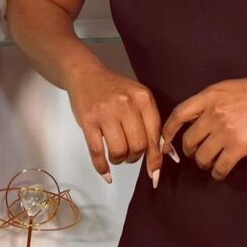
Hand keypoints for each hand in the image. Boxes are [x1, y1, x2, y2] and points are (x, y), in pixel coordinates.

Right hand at [65, 65, 163, 182]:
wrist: (85, 74)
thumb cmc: (113, 89)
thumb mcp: (137, 97)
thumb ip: (150, 121)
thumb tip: (160, 153)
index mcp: (143, 98)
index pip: (154, 135)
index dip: (155, 157)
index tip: (154, 171)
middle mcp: (126, 104)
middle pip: (138, 146)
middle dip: (135, 157)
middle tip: (131, 155)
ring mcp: (106, 113)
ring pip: (119, 151)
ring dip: (119, 160)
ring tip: (117, 155)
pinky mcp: (88, 121)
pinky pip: (97, 151)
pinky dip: (102, 167)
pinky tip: (106, 172)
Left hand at [159, 76, 246, 180]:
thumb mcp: (226, 89)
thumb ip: (207, 102)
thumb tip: (191, 118)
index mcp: (208, 97)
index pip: (178, 115)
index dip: (168, 131)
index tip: (165, 142)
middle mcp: (213, 114)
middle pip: (189, 141)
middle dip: (190, 151)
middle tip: (196, 154)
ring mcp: (225, 131)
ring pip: (202, 157)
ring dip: (203, 164)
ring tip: (209, 163)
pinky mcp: (239, 147)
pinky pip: (220, 167)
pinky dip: (218, 173)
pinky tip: (220, 172)